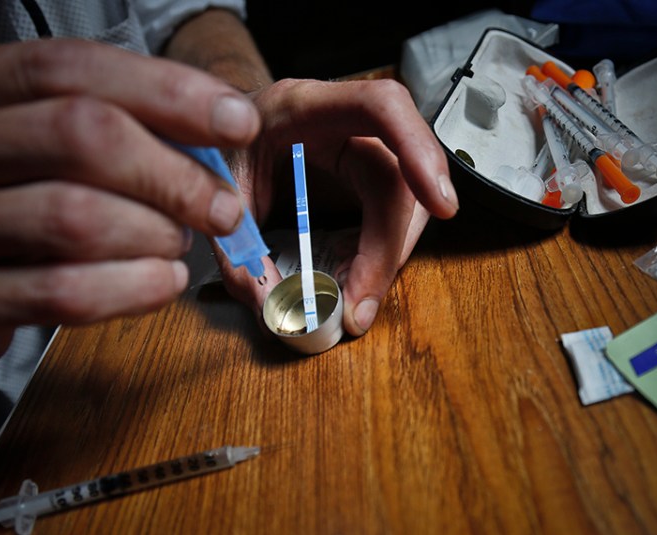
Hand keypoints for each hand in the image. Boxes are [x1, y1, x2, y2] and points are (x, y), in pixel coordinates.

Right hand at [0, 39, 260, 370]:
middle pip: (83, 136)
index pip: (72, 70)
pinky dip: (134, 288)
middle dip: (176, 176)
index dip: (168, 93)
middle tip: (221, 207)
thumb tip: (212, 140)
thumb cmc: (7, 191)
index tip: (237, 121)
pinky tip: (163, 280)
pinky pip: (63, 293)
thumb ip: (111, 128)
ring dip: (155, 235)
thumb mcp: (36, 137)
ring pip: (77, 218)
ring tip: (176, 242)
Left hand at [213, 78, 458, 336]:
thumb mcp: (216, 187)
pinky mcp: (363, 182)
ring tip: (356, 304)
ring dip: (387, 260)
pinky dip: (376, 259)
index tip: (440, 205)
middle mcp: (344, 127)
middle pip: (398, 179)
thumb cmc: (217, 145)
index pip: (382, 107)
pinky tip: (355, 283)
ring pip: (405, 207)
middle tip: (359, 306)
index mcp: (304, 106)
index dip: (418, 150)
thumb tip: (269, 306)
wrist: (216, 131)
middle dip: (389, 248)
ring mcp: (359, 154)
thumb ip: (236, 243)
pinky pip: (389, 221)